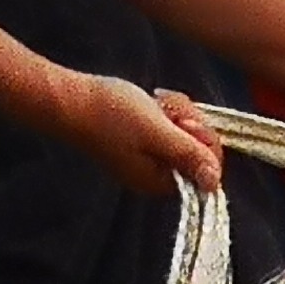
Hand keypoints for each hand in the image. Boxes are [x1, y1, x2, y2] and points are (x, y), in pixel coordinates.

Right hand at [59, 74, 224, 193]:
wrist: (70, 99)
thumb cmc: (111, 115)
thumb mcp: (157, 132)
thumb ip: (188, 156)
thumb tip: (215, 185)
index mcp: (160, 181)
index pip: (207, 167)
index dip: (203, 139)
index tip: (184, 122)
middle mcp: (156, 175)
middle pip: (198, 148)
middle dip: (188, 122)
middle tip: (165, 109)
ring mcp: (148, 157)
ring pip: (185, 132)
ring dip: (177, 112)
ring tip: (155, 102)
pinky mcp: (141, 140)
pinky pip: (168, 126)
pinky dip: (164, 111)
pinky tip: (152, 100)